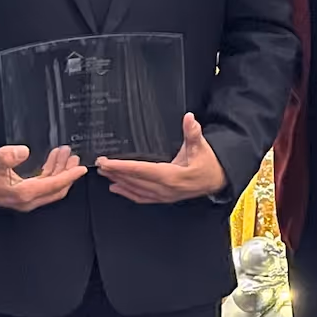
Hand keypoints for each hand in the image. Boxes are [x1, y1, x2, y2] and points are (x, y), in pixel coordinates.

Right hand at [0, 144, 87, 209]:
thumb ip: (7, 156)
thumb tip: (23, 151)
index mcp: (24, 193)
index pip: (54, 185)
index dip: (69, 176)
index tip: (81, 168)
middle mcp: (28, 200)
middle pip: (57, 189)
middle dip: (68, 173)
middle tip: (74, 157)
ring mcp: (27, 199)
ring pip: (51, 187)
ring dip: (60, 171)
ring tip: (64, 154)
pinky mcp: (25, 195)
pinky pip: (44, 186)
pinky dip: (51, 173)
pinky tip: (52, 161)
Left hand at [97, 113, 227, 204]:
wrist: (216, 180)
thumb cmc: (207, 164)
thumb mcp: (201, 146)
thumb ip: (193, 132)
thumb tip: (189, 118)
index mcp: (173, 176)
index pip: (142, 170)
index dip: (123, 167)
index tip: (108, 162)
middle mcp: (166, 189)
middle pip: (135, 181)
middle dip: (115, 173)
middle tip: (99, 165)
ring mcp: (163, 196)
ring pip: (135, 190)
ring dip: (118, 182)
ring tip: (104, 174)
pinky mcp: (163, 198)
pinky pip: (141, 197)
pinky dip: (127, 193)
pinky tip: (116, 188)